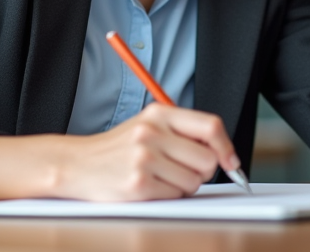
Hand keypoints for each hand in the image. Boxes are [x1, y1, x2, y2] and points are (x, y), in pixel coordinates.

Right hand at [50, 103, 239, 201]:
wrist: (77, 164)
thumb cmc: (119, 148)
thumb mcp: (148, 126)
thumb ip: (182, 132)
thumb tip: (223, 153)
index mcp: (159, 114)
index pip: (210, 126)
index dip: (226, 146)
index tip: (231, 162)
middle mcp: (152, 132)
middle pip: (207, 159)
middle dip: (202, 171)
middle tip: (182, 171)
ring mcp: (144, 158)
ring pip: (193, 181)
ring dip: (183, 186)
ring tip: (160, 178)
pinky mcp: (138, 184)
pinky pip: (175, 196)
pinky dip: (167, 196)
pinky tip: (149, 187)